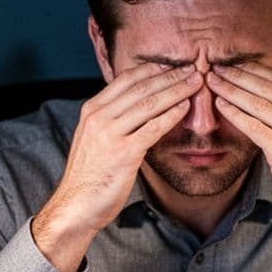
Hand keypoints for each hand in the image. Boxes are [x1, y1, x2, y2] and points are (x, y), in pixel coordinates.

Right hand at [32, 63, 203, 271]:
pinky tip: (185, 107)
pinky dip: (171, 115)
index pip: (125, 80)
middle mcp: (98, 117)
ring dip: (176, 90)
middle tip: (193, 68)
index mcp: (91, 110)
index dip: (152, 70)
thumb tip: (136, 108)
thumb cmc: (89, 176)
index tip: (173, 65)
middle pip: (140, 87)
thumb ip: (112, 121)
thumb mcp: (94, 139)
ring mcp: (110, 134)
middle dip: (170, 76)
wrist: (75, 206)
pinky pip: (152, 128)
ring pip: (149, 103)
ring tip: (196, 83)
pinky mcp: (123, 153)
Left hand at [207, 63, 271, 267]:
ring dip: (231, 90)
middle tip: (214, 67)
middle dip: (237, 75)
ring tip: (212, 82)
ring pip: (258, 103)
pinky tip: (220, 106)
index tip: (230, 64)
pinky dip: (235, 114)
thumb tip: (265, 97)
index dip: (251, 69)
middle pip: (266, 87)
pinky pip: (255, 127)